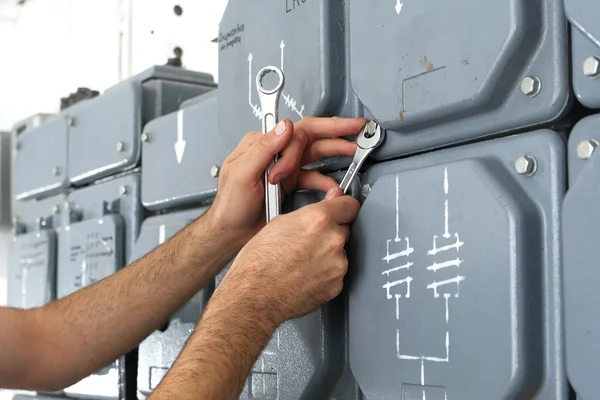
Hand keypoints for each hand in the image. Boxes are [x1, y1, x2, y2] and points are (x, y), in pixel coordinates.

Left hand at [207, 116, 366, 246]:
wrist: (231, 233)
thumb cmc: (230, 205)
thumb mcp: (241, 173)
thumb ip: (263, 149)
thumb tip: (285, 126)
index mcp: (262, 144)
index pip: (297, 130)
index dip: (322, 129)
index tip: (341, 133)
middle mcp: (275, 153)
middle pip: (311, 136)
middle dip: (337, 131)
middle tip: (358, 128)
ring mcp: (284, 168)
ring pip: (316, 154)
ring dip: (336, 152)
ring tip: (354, 153)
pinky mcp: (289, 184)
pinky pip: (314, 178)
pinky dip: (327, 182)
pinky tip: (335, 188)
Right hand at [214, 188, 359, 327]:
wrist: (254, 296)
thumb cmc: (258, 263)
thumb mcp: (278, 224)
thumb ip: (307, 215)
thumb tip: (321, 211)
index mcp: (318, 219)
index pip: (350, 205)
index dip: (343, 207)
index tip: (342, 210)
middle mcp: (332, 240)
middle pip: (345, 230)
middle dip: (331, 233)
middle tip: (310, 242)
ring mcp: (337, 264)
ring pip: (340, 253)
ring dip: (328, 255)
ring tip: (303, 262)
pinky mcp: (336, 285)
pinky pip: (336, 274)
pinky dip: (325, 274)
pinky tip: (306, 275)